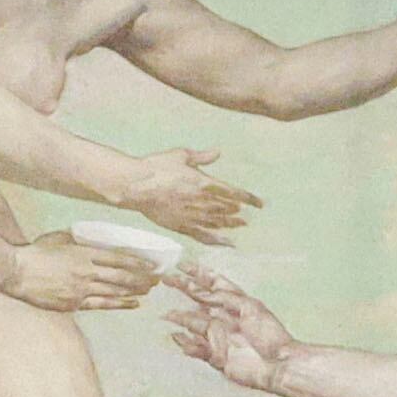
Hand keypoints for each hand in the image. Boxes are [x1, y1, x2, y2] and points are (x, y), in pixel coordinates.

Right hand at [6, 233, 153, 315]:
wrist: (16, 273)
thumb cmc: (36, 253)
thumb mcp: (59, 238)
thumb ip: (78, 241)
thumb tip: (93, 241)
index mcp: (83, 253)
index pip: (118, 258)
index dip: (138, 263)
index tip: (152, 264)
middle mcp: (86, 271)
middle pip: (122, 277)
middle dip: (142, 279)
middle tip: (157, 280)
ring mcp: (81, 290)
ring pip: (115, 292)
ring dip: (135, 291)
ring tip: (149, 291)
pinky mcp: (75, 304)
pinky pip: (102, 305)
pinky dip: (120, 304)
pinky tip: (133, 303)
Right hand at [115, 147, 254, 242]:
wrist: (136, 185)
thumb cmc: (157, 167)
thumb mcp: (181, 155)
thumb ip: (202, 157)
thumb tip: (218, 152)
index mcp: (203, 182)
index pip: (233, 192)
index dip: (249, 198)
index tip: (260, 203)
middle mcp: (201, 201)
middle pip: (227, 209)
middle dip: (239, 211)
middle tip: (249, 215)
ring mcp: (191, 216)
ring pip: (218, 223)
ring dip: (231, 224)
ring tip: (241, 225)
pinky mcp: (181, 226)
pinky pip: (203, 236)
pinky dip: (217, 240)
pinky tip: (226, 243)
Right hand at [164, 268, 292, 390]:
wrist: (276, 364)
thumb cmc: (269, 335)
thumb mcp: (250, 307)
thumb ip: (225, 298)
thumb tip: (202, 293)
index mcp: (236, 302)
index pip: (214, 283)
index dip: (199, 273)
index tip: (182, 265)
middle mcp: (225, 317)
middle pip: (199, 300)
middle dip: (183, 289)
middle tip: (166, 280)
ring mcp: (219, 336)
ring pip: (194, 324)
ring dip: (181, 318)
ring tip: (167, 314)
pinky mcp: (216, 356)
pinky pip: (197, 349)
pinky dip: (186, 344)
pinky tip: (176, 337)